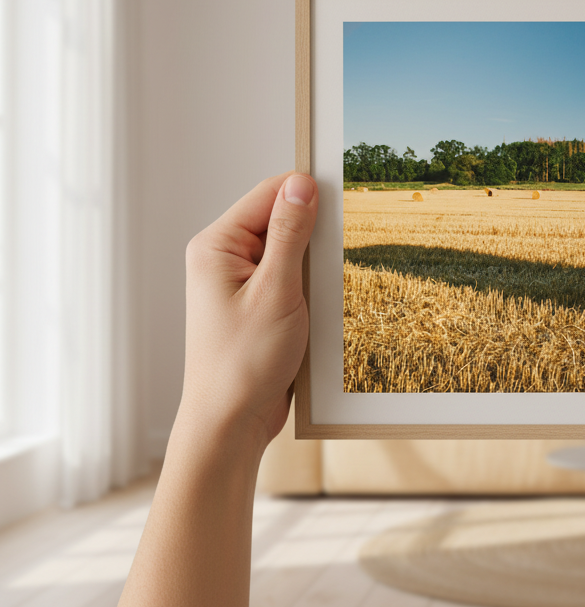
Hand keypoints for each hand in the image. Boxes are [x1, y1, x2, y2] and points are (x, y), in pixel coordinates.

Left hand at [181, 172, 318, 452]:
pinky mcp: (256, 304)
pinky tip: (319, 306)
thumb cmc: (244, 363)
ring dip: (314, 265)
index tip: (345, 197)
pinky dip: (310, 286)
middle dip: (314, 234)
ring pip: (290, 251)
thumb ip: (290, 234)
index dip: (307, 193)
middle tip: (334, 259)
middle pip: (280, 220)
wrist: (231, 422)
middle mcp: (223, 259)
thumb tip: (302, 184)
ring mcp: (239, 282)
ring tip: (321, 293)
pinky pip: (290, 278)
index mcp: (216, 246)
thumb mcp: (277, 291)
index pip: (269, 194)